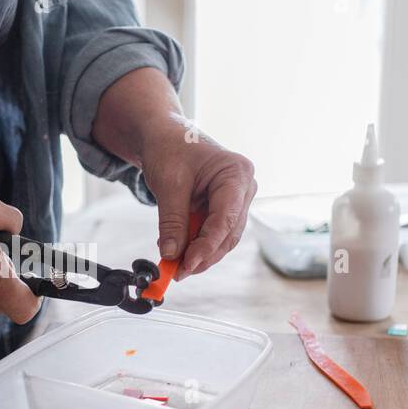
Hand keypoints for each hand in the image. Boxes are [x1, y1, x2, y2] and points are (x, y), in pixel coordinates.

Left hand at [140, 122, 256, 279]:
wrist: (164, 136)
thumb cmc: (170, 149)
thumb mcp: (168, 184)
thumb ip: (172, 222)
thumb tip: (171, 255)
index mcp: (236, 174)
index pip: (225, 219)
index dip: (206, 246)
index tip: (186, 265)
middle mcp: (243, 188)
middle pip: (227, 233)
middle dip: (203, 255)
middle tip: (178, 272)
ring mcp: (236, 200)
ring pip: (222, 238)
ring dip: (199, 254)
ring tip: (173, 264)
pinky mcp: (223, 209)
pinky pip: (212, 234)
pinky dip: (195, 245)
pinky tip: (175, 250)